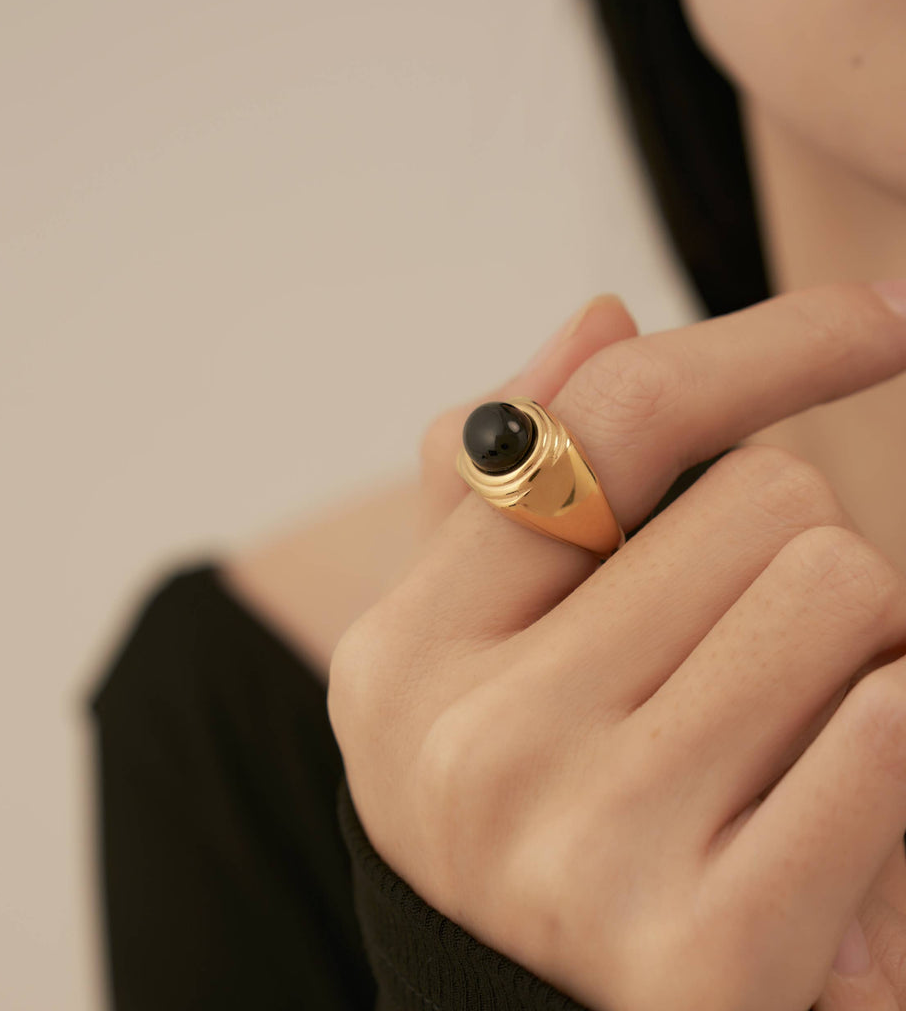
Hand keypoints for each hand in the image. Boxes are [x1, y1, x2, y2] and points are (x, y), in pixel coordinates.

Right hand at [328, 282, 905, 1010]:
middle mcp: (472, 742)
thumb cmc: (530, 809)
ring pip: (842, 589)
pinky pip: (891, 725)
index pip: (597, 425)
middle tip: (746, 653)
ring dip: (855, 641)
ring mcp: (581, 848)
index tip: (873, 315)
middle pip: (763, 497)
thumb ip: (512, 483)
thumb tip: (597, 317)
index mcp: (405, 652)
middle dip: (789, 550)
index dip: (752, 345)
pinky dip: (889, 729)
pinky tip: (824, 800)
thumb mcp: (471, 652)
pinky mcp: (706, 954)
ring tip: (780, 729)